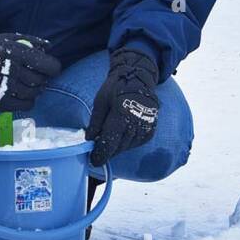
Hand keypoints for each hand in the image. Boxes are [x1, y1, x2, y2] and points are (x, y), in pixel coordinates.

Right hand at [0, 30, 62, 110]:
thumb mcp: (9, 38)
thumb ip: (31, 41)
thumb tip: (49, 47)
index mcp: (15, 53)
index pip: (46, 65)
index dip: (54, 68)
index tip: (52, 69)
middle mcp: (10, 70)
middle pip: (39, 81)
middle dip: (43, 79)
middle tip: (39, 77)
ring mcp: (3, 87)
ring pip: (33, 94)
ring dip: (36, 90)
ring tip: (31, 86)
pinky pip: (24, 105)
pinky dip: (28, 101)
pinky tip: (23, 95)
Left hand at [87, 48, 159, 166]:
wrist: (138, 79)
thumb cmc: (116, 88)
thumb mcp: (100, 101)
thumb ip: (95, 122)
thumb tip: (89, 139)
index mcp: (121, 116)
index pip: (110, 143)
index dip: (101, 154)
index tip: (93, 160)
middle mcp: (136, 124)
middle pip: (118, 148)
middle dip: (106, 152)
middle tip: (96, 153)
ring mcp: (145, 128)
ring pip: (126, 148)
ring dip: (115, 148)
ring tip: (107, 143)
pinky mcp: (150, 131)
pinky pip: (135, 144)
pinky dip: (126, 144)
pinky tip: (119, 137)